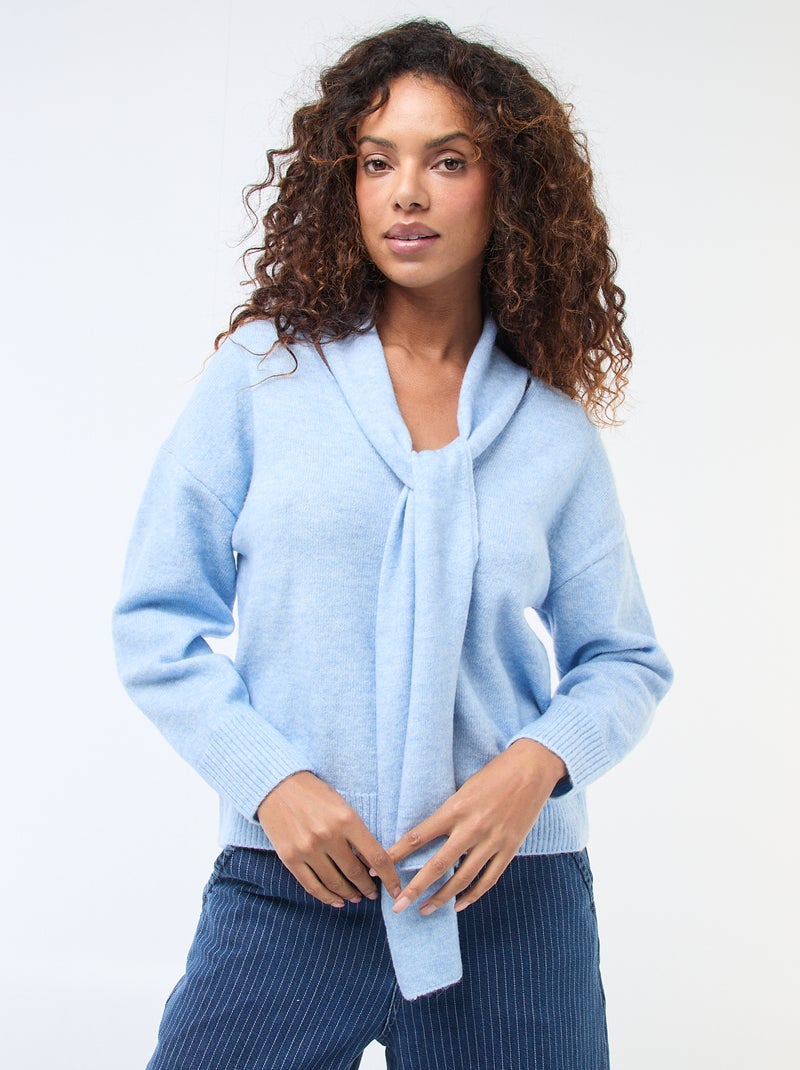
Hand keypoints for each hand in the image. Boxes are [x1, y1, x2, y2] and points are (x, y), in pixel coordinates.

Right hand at [257, 771, 401, 906]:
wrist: (277, 785)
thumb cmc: (314, 794)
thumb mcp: (342, 806)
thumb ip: (356, 832)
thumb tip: (371, 864)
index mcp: (347, 819)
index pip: (376, 856)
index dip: (389, 878)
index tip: (395, 890)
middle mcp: (328, 835)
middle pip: (355, 873)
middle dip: (367, 888)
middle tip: (372, 894)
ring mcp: (308, 848)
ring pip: (335, 883)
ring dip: (349, 894)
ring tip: (356, 897)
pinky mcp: (290, 858)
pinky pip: (312, 886)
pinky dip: (327, 897)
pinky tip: (336, 901)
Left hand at [388, 740, 566, 915]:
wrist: (532, 769)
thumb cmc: (494, 774)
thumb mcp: (464, 788)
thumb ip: (448, 814)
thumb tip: (426, 837)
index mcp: (455, 808)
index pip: (418, 836)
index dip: (396, 854)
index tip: (379, 868)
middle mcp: (471, 827)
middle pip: (437, 865)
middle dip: (414, 888)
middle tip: (397, 906)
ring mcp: (492, 841)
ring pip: (462, 879)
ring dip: (441, 898)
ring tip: (424, 910)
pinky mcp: (509, 848)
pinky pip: (488, 879)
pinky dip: (473, 895)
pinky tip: (458, 904)